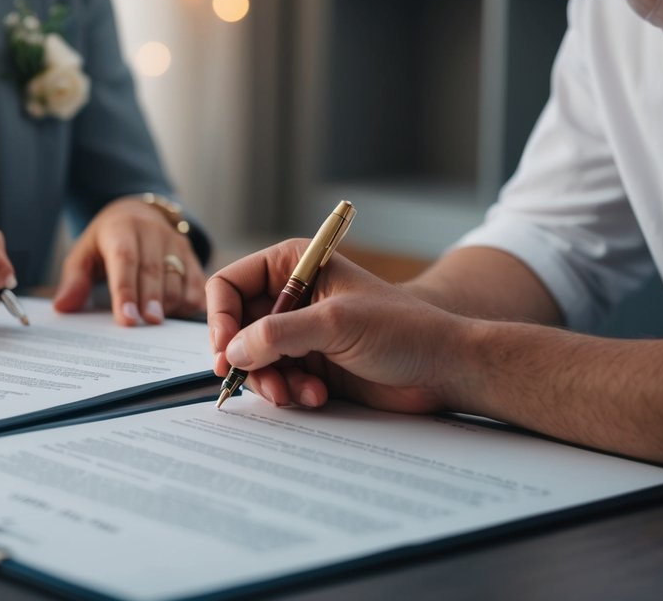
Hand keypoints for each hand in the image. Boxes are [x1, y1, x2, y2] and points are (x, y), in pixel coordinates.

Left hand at [53, 196, 205, 324]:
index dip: (125, 290)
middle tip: (146, 324)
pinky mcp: (191, 254)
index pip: (124, 259)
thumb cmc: (107, 241)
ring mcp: (175, 242)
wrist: (138, 213)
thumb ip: (74, 279)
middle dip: (150, 299)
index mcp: (121, 228)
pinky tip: (176, 314)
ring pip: (177, 277)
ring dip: (168, 303)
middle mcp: (151, 231)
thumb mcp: (85, 252)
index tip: (126, 318)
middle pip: (153, 270)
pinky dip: (189, 301)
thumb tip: (63, 306)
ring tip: (156, 322)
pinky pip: (196, 281)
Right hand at [207, 239, 469, 412]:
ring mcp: (298, 332)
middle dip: (245, 358)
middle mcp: (290, 296)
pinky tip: (317, 396)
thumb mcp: (335, 324)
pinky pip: (275, 379)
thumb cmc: (401, 330)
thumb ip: (279, 334)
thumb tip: (231, 351)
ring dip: (269, 381)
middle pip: (235, 326)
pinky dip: (289, 392)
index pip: (230, 284)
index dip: (220, 317)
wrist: (442, 368)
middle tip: (262, 383)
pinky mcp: (309, 363)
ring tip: (297, 393)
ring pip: (252, 358)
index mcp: (293, 265)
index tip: (226, 351)